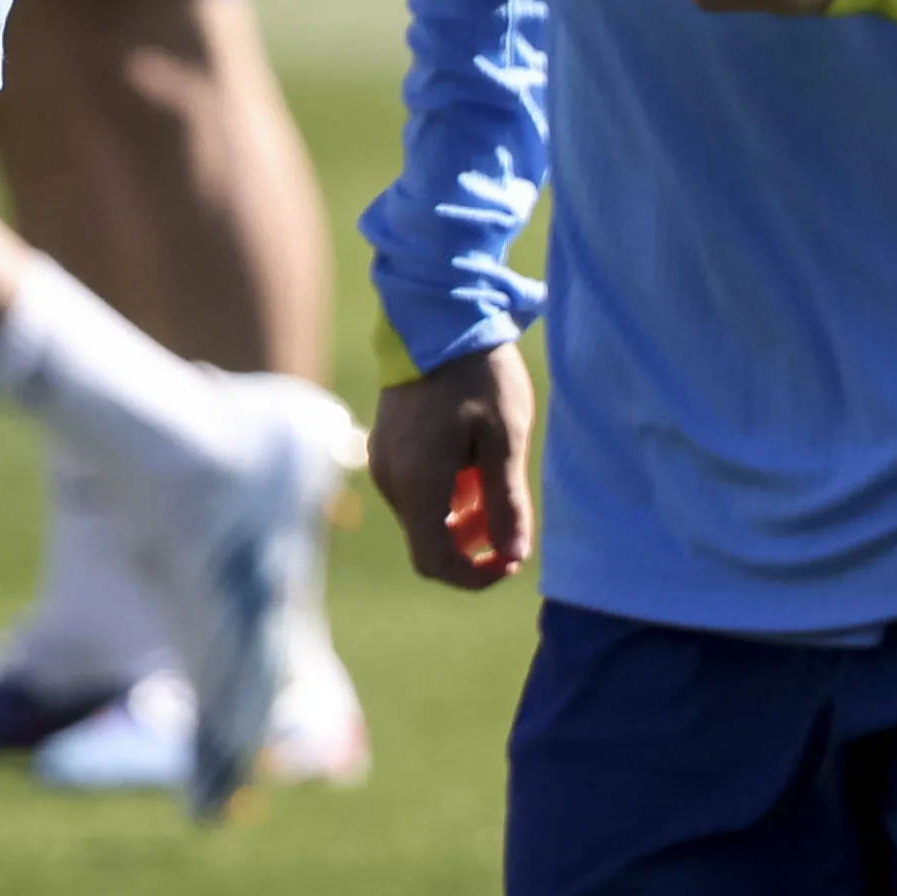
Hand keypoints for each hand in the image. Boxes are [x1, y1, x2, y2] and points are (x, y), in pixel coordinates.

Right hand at [371, 338, 536, 590]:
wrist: (437, 319)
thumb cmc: (478, 376)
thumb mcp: (505, 439)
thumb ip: (506, 502)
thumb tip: (514, 555)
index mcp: (418, 482)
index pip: (435, 563)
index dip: (474, 576)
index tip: (510, 560)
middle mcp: (391, 479)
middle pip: (428, 541)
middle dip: (472, 542)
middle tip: (510, 512)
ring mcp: (382, 461)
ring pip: (423, 515)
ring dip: (460, 514)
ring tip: (492, 473)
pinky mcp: (385, 447)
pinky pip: (414, 490)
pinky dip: (445, 492)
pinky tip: (470, 459)